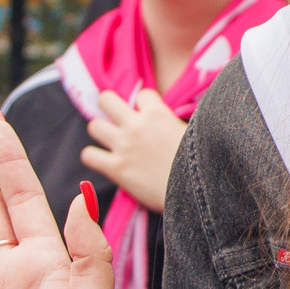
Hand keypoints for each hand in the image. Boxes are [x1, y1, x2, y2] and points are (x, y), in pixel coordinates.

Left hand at [81, 88, 186, 212]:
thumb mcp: (193, 133)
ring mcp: (124, 146)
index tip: (149, 116)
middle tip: (116, 118)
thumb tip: (171, 122)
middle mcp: (136, 126)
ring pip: (93, 126)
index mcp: (158, 114)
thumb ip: (175, 123)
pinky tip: (103, 162)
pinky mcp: (116, 168)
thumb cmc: (201, 165)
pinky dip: (93, 158)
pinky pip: (88, 156)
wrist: (194, 193)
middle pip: (106, 99)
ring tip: (111, 141)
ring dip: (101, 133)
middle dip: (109, 106)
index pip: (142, 95)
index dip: (145, 105)